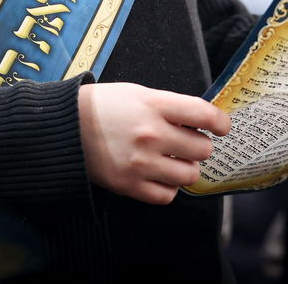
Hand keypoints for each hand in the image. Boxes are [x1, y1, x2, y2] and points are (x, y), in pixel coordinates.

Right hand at [78, 83, 230, 204]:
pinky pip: (167, 195)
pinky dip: (168, 186)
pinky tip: (159, 174)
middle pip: (203, 149)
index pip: (204, 115)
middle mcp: (151, 135)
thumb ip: (171, 106)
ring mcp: (140, 163)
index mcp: (155, 106)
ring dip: (186, 167)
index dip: (220, 122)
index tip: (222, 126)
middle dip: (199, 145)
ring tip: (172, 159)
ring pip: (189, 174)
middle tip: (187, 142)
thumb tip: (203, 121)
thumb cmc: (104, 106)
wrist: (65, 127)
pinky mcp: (129, 186)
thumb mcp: (139, 93)